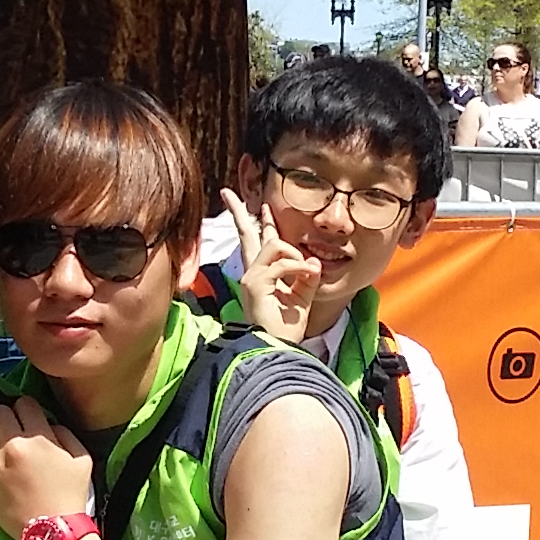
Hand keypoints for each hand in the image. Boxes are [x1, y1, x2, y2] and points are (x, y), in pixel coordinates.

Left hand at [0, 397, 96, 531]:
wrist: (51, 531)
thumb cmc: (70, 495)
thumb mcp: (81, 458)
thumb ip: (64, 433)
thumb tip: (47, 423)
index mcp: (39, 438)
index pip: (24, 403)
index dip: (28, 410)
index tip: (30, 420)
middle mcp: (12, 445)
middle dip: (7, 416)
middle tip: (13, 429)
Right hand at [218, 189, 314, 344]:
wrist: (278, 347)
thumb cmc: (287, 326)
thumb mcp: (303, 294)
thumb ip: (306, 274)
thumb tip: (313, 260)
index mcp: (261, 274)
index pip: (257, 242)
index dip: (260, 222)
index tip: (261, 206)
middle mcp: (252, 271)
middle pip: (245, 233)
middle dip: (237, 210)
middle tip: (226, 192)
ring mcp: (251, 276)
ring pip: (274, 243)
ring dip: (296, 255)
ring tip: (306, 272)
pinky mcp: (255, 282)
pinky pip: (282, 262)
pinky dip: (298, 267)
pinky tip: (305, 277)